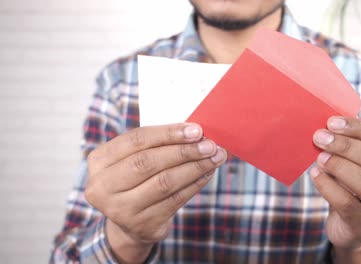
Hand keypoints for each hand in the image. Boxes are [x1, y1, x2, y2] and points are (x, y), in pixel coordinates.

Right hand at [85, 123, 226, 262]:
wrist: (129, 223)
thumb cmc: (136, 178)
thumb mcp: (133, 158)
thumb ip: (155, 144)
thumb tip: (195, 132)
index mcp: (99, 160)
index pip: (136, 140)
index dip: (168, 133)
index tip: (196, 129)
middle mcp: (103, 186)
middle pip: (148, 162)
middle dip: (184, 151)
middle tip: (210, 145)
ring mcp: (121, 209)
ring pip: (165, 182)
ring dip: (195, 167)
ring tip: (215, 157)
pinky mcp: (142, 225)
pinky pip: (175, 200)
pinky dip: (195, 184)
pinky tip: (207, 173)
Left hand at [310, 117, 360, 261]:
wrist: (352, 229)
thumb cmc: (354, 188)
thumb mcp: (360, 165)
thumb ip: (353, 145)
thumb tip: (330, 126)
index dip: (360, 128)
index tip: (332, 122)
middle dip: (347, 146)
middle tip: (320, 138)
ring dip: (339, 165)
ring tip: (319, 157)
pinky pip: (347, 203)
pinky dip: (328, 185)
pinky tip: (316, 174)